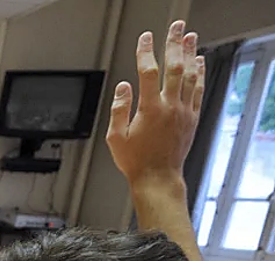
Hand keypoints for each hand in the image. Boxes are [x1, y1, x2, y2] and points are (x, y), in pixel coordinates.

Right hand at [106, 21, 203, 188]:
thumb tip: (122, 87)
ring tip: (191, 37)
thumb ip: (118, 109)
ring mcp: (183, 111)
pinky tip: (200, 62)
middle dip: (175, 44)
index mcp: (149, 110)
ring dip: (191, 53)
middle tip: (176, 27)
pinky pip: (198, 90)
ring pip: (190, 76)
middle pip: (174, 67)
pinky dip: (200, 74)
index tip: (145, 38)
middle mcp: (170, 107)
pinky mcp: (191, 118)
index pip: (148, 72)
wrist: (158, 178)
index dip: (146, 52)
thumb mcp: (115, 137)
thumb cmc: (136, 161)